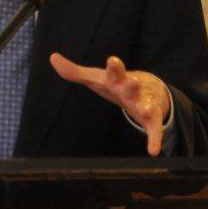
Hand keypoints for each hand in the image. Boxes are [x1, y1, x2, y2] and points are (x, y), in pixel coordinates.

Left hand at [50, 53, 170, 155]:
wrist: (150, 87)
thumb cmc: (115, 83)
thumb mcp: (95, 77)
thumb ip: (73, 71)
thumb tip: (52, 57)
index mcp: (117, 79)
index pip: (115, 72)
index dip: (115, 67)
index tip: (113, 60)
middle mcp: (133, 89)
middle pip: (132, 86)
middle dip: (132, 84)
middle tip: (132, 81)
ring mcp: (145, 102)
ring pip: (147, 105)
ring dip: (146, 107)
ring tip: (146, 111)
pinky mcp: (153, 119)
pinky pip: (155, 130)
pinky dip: (155, 139)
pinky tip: (153, 151)